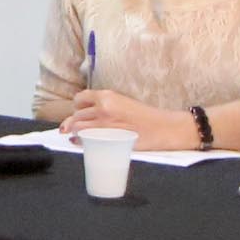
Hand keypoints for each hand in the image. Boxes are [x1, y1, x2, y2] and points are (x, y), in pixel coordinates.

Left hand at [59, 89, 192, 153]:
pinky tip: (81, 143)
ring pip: (77, 127)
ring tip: (82, 137)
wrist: (163, 128)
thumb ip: (105, 106)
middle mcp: (103, 107)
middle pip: (76, 115)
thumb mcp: (123, 103)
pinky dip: (80, 142)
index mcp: (107, 96)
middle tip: (82, 128)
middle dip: (76, 122)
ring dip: (77, 133)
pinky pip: (84, 140)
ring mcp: (103, 123)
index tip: (82, 113)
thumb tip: (85, 115)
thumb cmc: (146, 117)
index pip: (80, 99)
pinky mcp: (106, 137)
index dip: (78, 107)